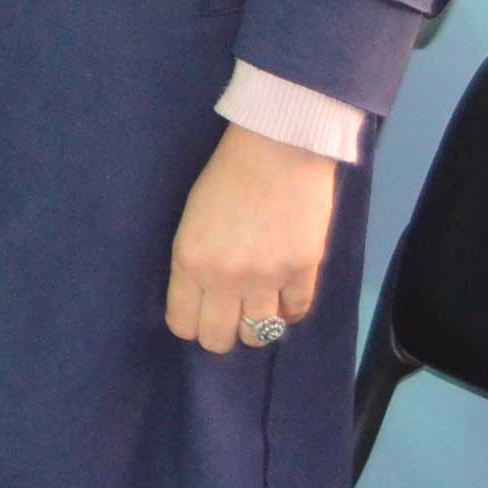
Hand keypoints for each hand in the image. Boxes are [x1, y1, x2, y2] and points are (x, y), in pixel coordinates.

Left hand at [165, 122, 338, 356]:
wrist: (278, 147)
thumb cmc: (227, 175)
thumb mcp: (191, 220)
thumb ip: (194, 262)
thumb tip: (203, 297)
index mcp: (189, 262)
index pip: (183, 324)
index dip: (190, 324)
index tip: (199, 315)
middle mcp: (225, 278)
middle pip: (219, 340)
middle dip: (221, 334)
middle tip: (228, 316)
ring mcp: (267, 278)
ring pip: (259, 335)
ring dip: (256, 326)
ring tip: (257, 306)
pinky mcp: (303, 272)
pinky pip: (296, 313)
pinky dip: (289, 311)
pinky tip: (284, 297)